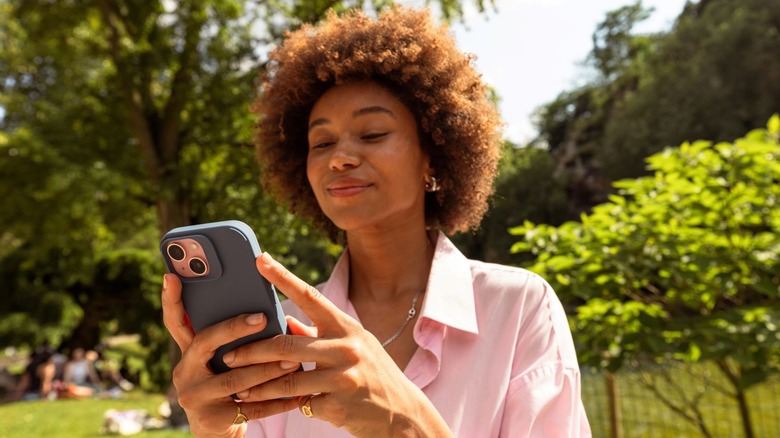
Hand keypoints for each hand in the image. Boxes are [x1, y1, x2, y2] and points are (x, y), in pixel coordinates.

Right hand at [161, 273, 300, 437]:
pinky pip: (250, 407)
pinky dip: (277, 400)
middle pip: (206, 342)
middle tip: (262, 317)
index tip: (171, 275)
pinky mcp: (213, 419)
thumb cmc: (228, 384)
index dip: (171, 299)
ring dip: (266, 368)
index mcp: (188, 353)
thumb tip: (267, 312)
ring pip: (234, 378)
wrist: (217, 431)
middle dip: (234, 328)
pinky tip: (298, 392)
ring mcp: (195, 397)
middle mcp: (184, 372)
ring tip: (293, 359)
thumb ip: (232, 338)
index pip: (176, 322)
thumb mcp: (222, 360)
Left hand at [223, 252, 451, 437]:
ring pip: (287, 380)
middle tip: (228, 355)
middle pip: (286, 345)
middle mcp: (347, 348)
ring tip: (239, 389)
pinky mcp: (338, 405)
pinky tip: (269, 408)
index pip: (310, 296)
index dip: (283, 277)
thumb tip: (282, 321)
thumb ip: (317, 334)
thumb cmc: (371, 373)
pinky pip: (300, 404)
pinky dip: (284, 406)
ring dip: (259, 386)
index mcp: (347, 327)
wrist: (401, 412)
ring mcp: (343, 377)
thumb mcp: (351, 346)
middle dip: (251, 351)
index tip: (260, 259)